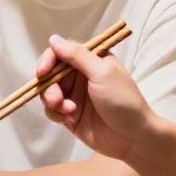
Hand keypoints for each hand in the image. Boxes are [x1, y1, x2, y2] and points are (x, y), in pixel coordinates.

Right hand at [39, 34, 155, 161]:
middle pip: (50, 73)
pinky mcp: (69, 115)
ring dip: (53, 101)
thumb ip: (76, 55)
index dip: (48, 60)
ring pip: (48, 93)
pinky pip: (51, 110)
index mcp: (91, 61)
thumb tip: (53, 38)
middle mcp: (80, 76)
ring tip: (69, 111)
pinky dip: (56, 114)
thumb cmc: (122, 100)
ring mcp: (74, 96)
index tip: (43, 73)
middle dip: (49, 86)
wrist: (133, 138)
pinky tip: (70, 119)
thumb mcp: (102, 73)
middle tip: (56, 99)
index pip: (61, 52)